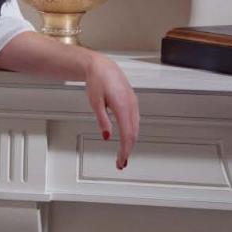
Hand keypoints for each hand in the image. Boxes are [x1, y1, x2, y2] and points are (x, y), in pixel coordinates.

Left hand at [85, 53, 138, 168]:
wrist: (102, 68)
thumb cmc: (98, 82)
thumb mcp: (95, 103)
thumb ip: (102, 120)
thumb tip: (106, 137)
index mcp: (123, 106)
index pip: (127, 134)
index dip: (125, 150)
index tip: (121, 160)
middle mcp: (131, 106)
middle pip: (133, 134)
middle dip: (128, 150)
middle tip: (121, 163)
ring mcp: (134, 104)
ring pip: (136, 129)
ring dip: (130, 144)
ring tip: (123, 156)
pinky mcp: (132, 103)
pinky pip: (135, 122)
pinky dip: (132, 134)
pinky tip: (127, 141)